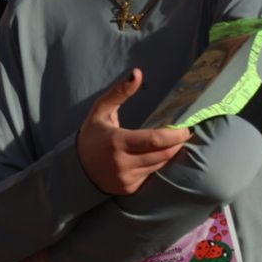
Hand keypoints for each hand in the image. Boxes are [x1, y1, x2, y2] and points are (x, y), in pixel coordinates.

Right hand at [76, 69, 190, 195]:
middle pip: (163, 154)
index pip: (155, 140)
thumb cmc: (92, 135)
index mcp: (117, 142)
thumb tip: (137, 73)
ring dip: (168, 154)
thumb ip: (119, 92)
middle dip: (177, 144)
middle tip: (183, 134)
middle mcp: (122, 163)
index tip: (186, 128)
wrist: (76, 168)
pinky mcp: (129, 188)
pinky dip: (156, 165)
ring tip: (171, 143)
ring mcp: (126, 178)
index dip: (175, 135)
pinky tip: (153, 157)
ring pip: (160, 165)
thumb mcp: (101, 111)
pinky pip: (152, 175)